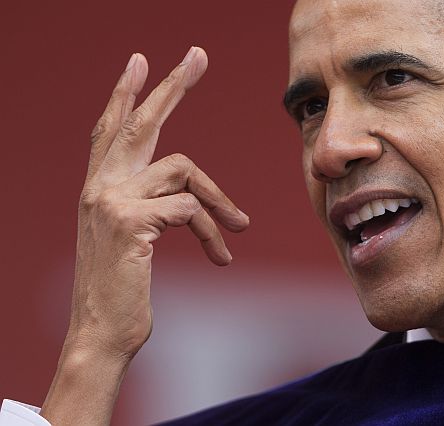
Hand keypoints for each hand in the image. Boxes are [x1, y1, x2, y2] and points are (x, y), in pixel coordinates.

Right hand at [40, 47, 248, 424]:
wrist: (102, 334)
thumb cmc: (123, 290)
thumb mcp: (135, 239)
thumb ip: (152, 205)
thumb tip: (193, 191)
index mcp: (98, 188)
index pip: (110, 130)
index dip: (125, 95)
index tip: (140, 62)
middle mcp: (99, 186)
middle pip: (140, 122)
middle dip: (171, 86)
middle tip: (197, 55)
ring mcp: (111, 200)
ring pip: (184, 170)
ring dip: (220, 202)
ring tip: (238, 229)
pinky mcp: (131, 220)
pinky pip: (191, 207)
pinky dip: (213, 231)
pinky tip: (219, 256)